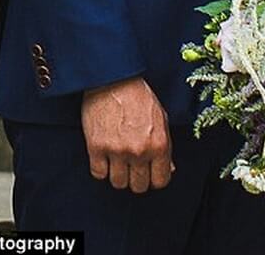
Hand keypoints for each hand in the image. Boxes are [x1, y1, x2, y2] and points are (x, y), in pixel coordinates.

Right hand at [81, 76, 173, 192]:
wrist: (114, 78)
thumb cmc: (138, 96)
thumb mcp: (161, 118)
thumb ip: (165, 147)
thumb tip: (169, 169)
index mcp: (158, 144)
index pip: (160, 181)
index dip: (154, 178)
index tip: (149, 172)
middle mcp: (139, 151)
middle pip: (138, 186)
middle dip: (136, 177)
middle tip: (132, 164)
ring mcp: (117, 151)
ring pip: (118, 183)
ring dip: (118, 173)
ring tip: (118, 158)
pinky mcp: (96, 148)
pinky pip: (98, 174)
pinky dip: (101, 167)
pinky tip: (105, 154)